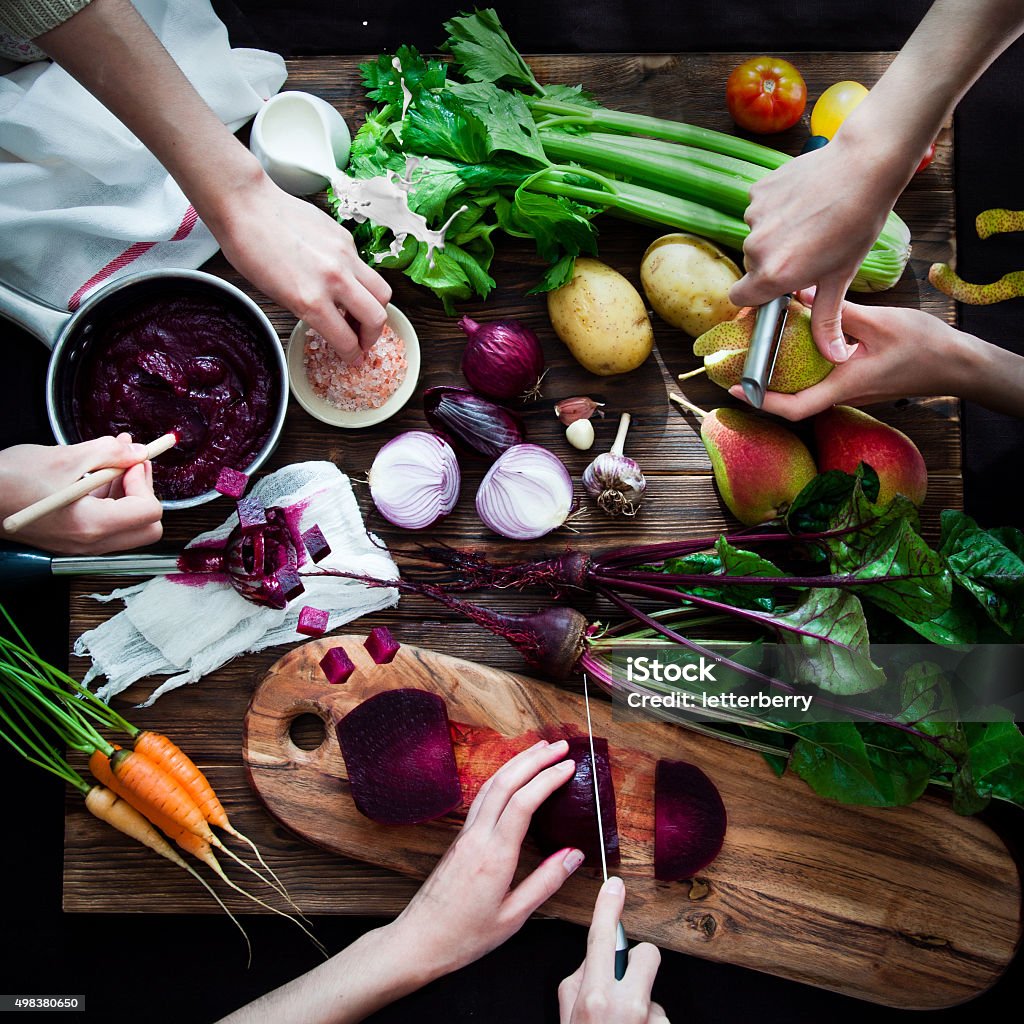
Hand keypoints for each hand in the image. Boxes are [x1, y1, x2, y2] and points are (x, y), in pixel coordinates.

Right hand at [0, 435, 162, 553]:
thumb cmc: (8, 481)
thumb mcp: (65, 458)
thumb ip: (109, 453)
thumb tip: (137, 451)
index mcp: (91, 525)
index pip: (149, 512)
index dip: (144, 481)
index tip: (131, 461)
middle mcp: (90, 543)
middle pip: (147, 527)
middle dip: (144, 491)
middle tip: (130, 464)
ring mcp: (81, 544)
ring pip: (129, 525)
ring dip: (128, 492)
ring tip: (112, 460)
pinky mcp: (73, 538)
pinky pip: (107, 524)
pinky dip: (110, 499)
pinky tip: (96, 474)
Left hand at [213, 172, 391, 364]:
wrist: (246, 206)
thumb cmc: (249, 250)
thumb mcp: (275, 295)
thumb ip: (309, 311)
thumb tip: (329, 321)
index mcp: (310, 300)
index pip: (347, 340)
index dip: (353, 356)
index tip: (354, 358)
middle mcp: (333, 279)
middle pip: (377, 318)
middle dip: (372, 336)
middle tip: (363, 340)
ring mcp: (344, 257)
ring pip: (382, 292)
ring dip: (375, 308)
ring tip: (360, 312)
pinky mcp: (346, 239)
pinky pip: (364, 268)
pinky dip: (359, 281)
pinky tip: (342, 281)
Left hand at [387, 739, 582, 981]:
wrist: (418, 941)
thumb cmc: (464, 936)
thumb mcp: (513, 918)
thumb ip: (545, 883)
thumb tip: (574, 855)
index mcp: (494, 856)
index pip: (524, 802)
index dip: (547, 779)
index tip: (569, 766)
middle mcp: (477, 837)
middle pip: (506, 783)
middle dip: (534, 760)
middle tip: (559, 746)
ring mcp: (465, 835)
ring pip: (491, 786)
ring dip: (515, 763)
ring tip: (538, 750)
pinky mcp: (459, 839)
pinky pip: (481, 798)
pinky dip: (501, 778)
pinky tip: (510, 776)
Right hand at [558, 877, 666, 1023]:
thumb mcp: (567, 1016)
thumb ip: (577, 981)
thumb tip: (591, 960)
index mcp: (596, 998)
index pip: (602, 938)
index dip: (607, 907)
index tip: (614, 886)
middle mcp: (627, 1006)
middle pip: (646, 953)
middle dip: (637, 962)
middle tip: (625, 984)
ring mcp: (651, 1020)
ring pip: (651, 991)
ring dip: (639, 1004)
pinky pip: (658, 1015)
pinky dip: (647, 1022)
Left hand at [726, 289, 968, 419]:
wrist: (957, 364)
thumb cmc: (924, 346)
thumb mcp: (878, 322)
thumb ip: (838, 312)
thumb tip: (800, 295)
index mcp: (844, 386)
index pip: (795, 408)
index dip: (762, 401)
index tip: (737, 389)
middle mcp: (842, 394)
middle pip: (792, 398)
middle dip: (763, 383)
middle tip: (739, 358)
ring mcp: (848, 390)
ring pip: (805, 387)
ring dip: (781, 371)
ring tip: (759, 345)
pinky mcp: (853, 381)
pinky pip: (819, 377)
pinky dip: (801, 363)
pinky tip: (793, 339)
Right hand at [729, 127, 907, 364]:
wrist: (865, 165)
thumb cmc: (858, 223)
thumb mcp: (841, 277)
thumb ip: (826, 319)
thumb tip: (833, 357)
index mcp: (773, 275)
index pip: (740, 297)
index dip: (757, 294)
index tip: (777, 287)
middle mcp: (756, 248)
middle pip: (751, 265)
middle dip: (772, 262)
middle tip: (807, 249)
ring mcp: (754, 216)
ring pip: (757, 235)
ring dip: (775, 234)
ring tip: (809, 221)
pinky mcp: (758, 191)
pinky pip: (759, 208)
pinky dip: (776, 208)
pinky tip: (803, 200)